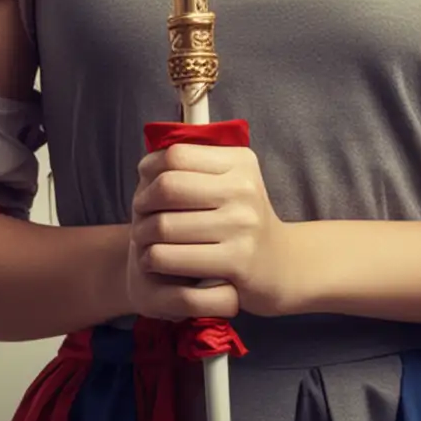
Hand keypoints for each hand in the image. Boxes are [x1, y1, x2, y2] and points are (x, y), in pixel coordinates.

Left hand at [127, 142, 299, 320]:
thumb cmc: (242, 220)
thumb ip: (196, 167)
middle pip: (168, 187)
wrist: (281, 266)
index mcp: (240, 162)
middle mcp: (244, 190)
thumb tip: (148, 162)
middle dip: (143, 202)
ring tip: (143, 239)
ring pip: (164, 225)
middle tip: (139, 214)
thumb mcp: (231, 182)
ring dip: (143, 234)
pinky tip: (154, 260)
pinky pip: (171, 257)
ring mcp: (242, 226)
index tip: (145, 183)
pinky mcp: (236, 262)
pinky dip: (153, 258)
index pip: (177, 154)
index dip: (151, 168)